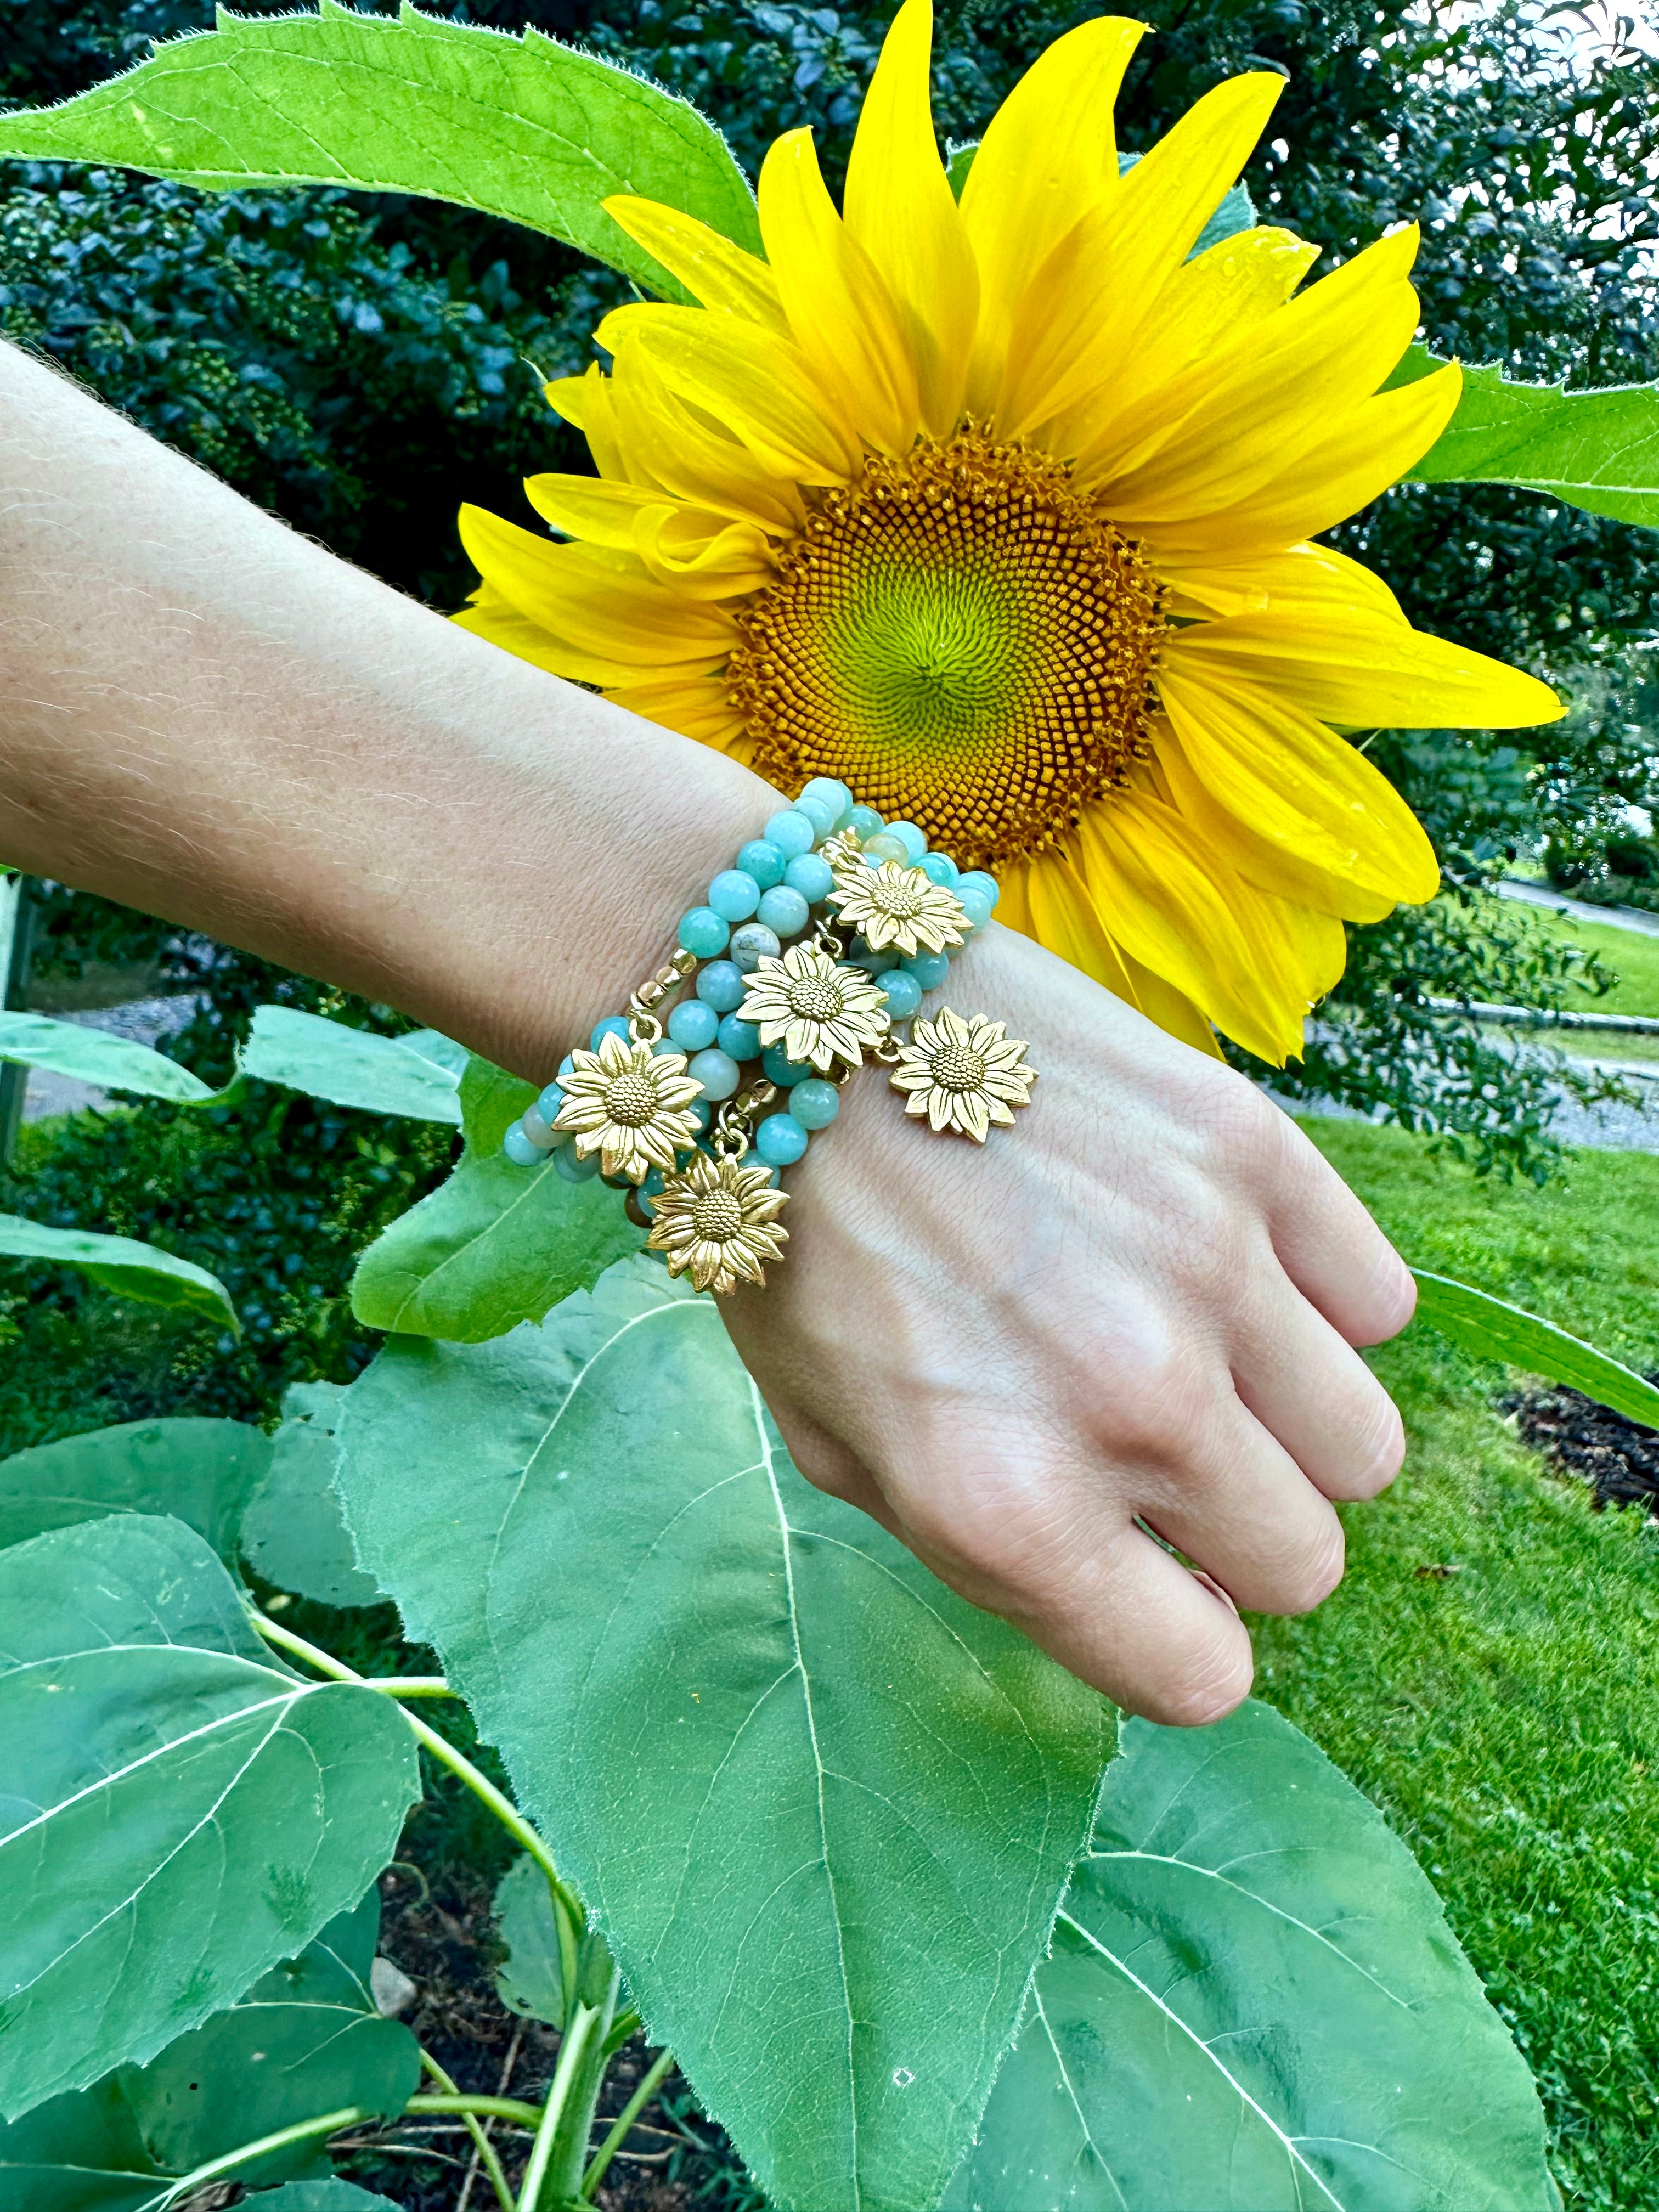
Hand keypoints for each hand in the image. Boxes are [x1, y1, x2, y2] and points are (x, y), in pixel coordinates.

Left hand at [723, 921, 1414, 1724]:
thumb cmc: (801, 1255)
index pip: (1203, 1679)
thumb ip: (1002, 1559)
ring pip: (1363, 1446)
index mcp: (1008, 1508)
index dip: (1177, 1638)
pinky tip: (1225, 1269)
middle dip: (1237, 1534)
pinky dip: (1319, 1306)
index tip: (1149, 1581)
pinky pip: (1380, 1302)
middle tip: (1161, 1457)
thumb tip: (1168, 1606)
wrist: (792, 1030)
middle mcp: (1130, 1403)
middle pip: (1303, 1561)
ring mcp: (1208, 1268)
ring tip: (1199, 1358)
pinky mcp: (1251, 1149)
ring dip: (1289, 1428)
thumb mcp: (844, 1456)